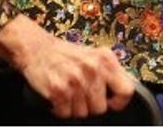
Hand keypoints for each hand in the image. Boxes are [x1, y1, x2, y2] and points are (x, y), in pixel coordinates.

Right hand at [0, 16, 133, 119]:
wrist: (35, 47)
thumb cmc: (64, 54)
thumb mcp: (93, 55)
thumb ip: (108, 72)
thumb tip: (122, 93)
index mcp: (105, 59)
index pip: (126, 90)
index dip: (119, 102)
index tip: (111, 102)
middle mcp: (93, 69)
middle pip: (101, 107)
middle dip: (90, 106)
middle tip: (80, 95)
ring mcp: (76, 80)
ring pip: (83, 113)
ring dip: (74, 107)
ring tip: (68, 93)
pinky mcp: (59, 90)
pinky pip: (66, 114)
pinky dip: (60, 109)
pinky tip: (58, 96)